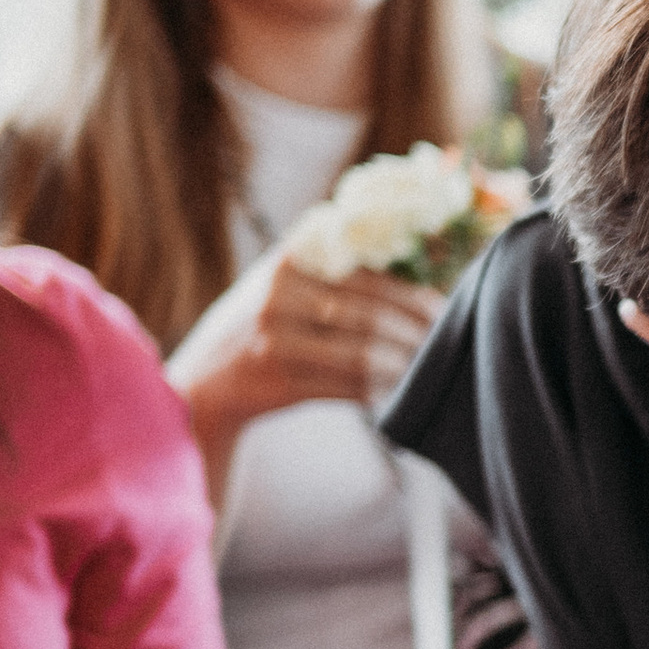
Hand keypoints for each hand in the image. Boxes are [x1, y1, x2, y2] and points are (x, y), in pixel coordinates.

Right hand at [169, 244, 440, 477]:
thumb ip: (340, 273)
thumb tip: (422, 284)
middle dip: (415, 333)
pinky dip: (377, 390)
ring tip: (422, 367)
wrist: (206, 378)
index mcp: (291, 259)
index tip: (442, 310)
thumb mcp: (289, 284)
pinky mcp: (279, 381)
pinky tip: (393, 389)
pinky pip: (346, 387)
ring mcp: (276, 339)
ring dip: (401, 364)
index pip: (369, 276)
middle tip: (441, 344)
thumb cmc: (266, 325)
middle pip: (370, 316)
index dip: (413, 296)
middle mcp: (279, 294)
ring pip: (362, 354)